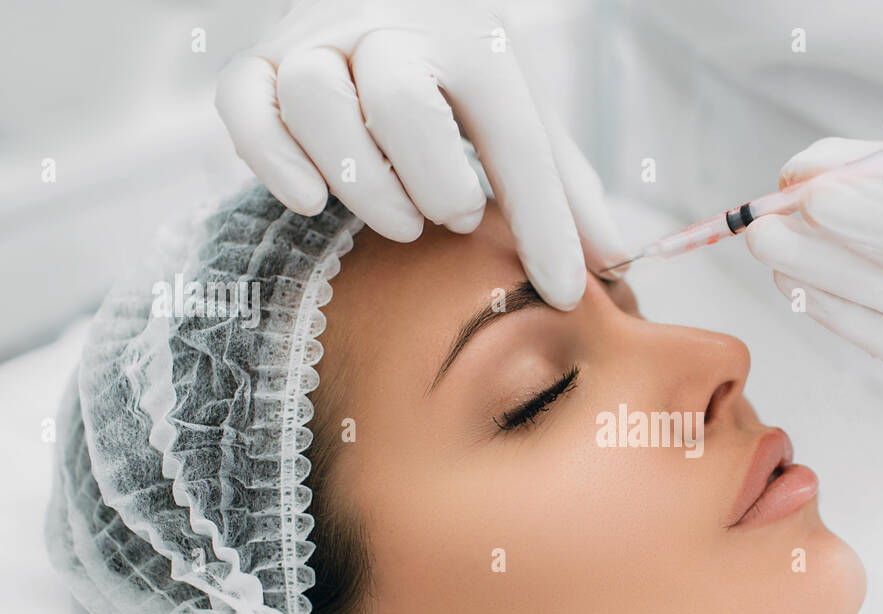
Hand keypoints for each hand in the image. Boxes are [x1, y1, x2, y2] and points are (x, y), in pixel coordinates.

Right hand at [214, 0, 629, 309]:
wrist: (382, 1)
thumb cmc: (460, 84)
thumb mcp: (523, 122)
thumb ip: (565, 188)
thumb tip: (615, 263)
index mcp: (473, 44)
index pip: (516, 141)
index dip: (544, 227)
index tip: (561, 294)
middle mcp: (391, 28)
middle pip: (400, 102)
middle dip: (434, 182)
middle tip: (452, 217)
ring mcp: (318, 40)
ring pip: (315, 99)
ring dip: (361, 181)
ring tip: (398, 221)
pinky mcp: (259, 60)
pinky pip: (245, 103)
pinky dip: (272, 159)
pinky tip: (313, 203)